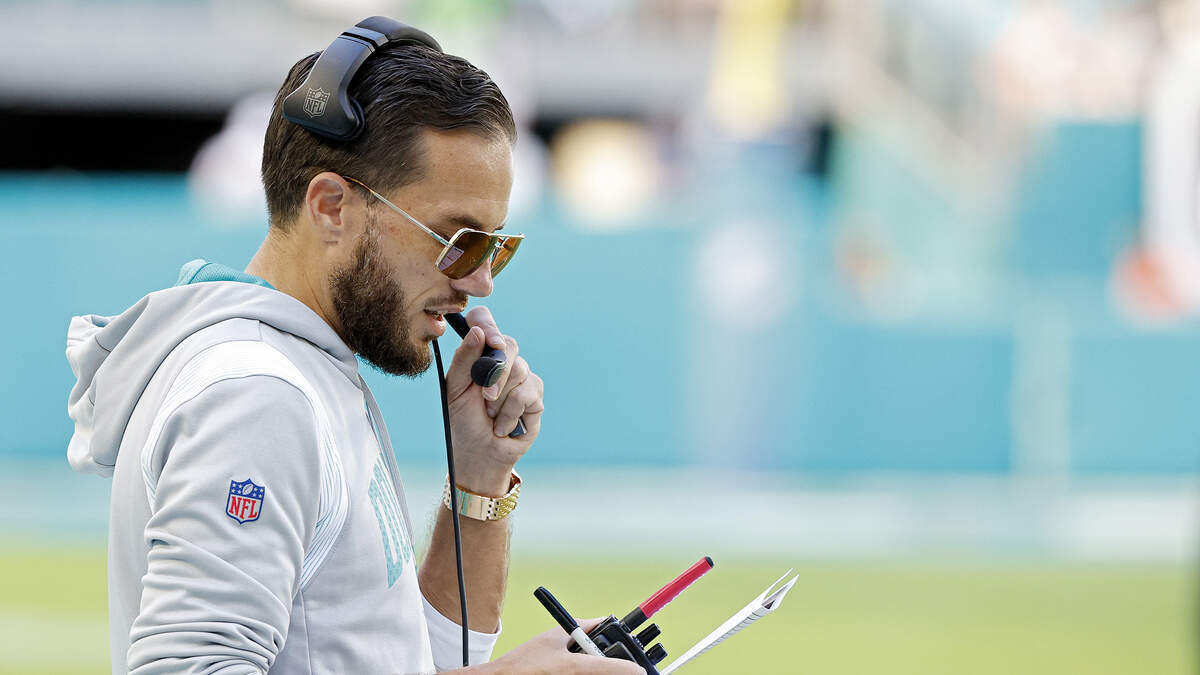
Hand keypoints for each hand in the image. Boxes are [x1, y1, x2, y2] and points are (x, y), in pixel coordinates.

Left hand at [443, 306, 543, 494]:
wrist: (478, 453)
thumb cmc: (462, 420)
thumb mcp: (454, 389)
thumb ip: (464, 360)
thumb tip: (479, 332)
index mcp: (479, 353)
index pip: (484, 321)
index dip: (488, 324)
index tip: (490, 340)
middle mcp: (502, 360)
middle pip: (509, 344)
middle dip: (494, 374)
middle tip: (484, 396)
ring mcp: (522, 376)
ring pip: (519, 370)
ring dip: (500, 399)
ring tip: (490, 415)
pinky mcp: (535, 395)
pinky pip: (527, 393)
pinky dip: (510, 413)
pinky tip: (503, 425)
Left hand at [478, 618, 645, 674]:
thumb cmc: (524, 670)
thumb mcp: (572, 667)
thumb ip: (606, 666)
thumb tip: (637, 669)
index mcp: (574, 631)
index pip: (610, 628)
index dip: (627, 641)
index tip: (641, 660)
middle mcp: (572, 648)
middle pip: (606, 656)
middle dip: (616, 667)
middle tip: (628, 674)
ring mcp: (566, 665)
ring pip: (595, 670)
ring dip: (603, 674)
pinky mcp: (562, 674)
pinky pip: (581, 674)